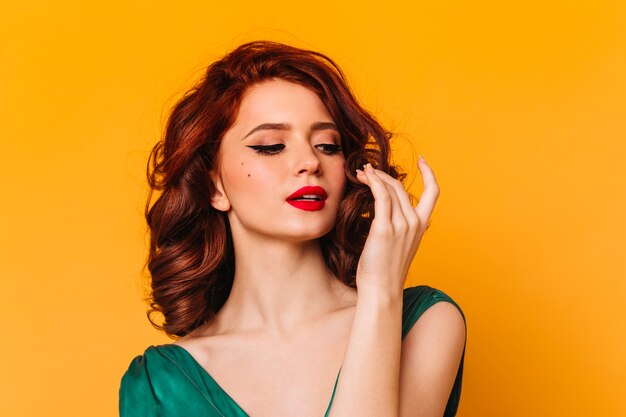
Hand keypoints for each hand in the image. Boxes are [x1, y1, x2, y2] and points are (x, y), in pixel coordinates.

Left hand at [354, 156, 438, 294]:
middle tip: (366, 170)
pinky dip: (374, 182)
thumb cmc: (385, 269)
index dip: (429, 174)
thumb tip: (386, 210)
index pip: (434, 193)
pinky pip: (381, 196)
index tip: (422, 160)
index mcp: (422, 225)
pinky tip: (365, 176)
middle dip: (383, 175)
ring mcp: (402, 225)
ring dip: (374, 176)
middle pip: (401, 187)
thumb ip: (399, 226)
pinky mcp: (385, 228)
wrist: (382, 289)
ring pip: (389, 189)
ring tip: (361, 173)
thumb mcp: (399, 244)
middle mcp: (415, 222)